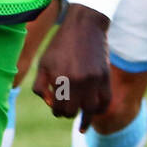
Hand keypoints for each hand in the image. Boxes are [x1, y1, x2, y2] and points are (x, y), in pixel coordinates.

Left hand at [33, 4, 110, 131]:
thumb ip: (41, 87)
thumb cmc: (60, 46)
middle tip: (67, 109)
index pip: (57, 108)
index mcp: (58, 78)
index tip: (57, 107)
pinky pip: (105, 102)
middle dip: (67, 113)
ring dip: (84, 117)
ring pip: (89, 110)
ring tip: (82, 120)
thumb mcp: (43, 63)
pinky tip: (94, 112)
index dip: (56, 110)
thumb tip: (51, 105)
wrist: (84, 26)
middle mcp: (76, 80)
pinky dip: (100, 110)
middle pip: (72, 111)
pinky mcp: (105, 77)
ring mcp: (93, 79)